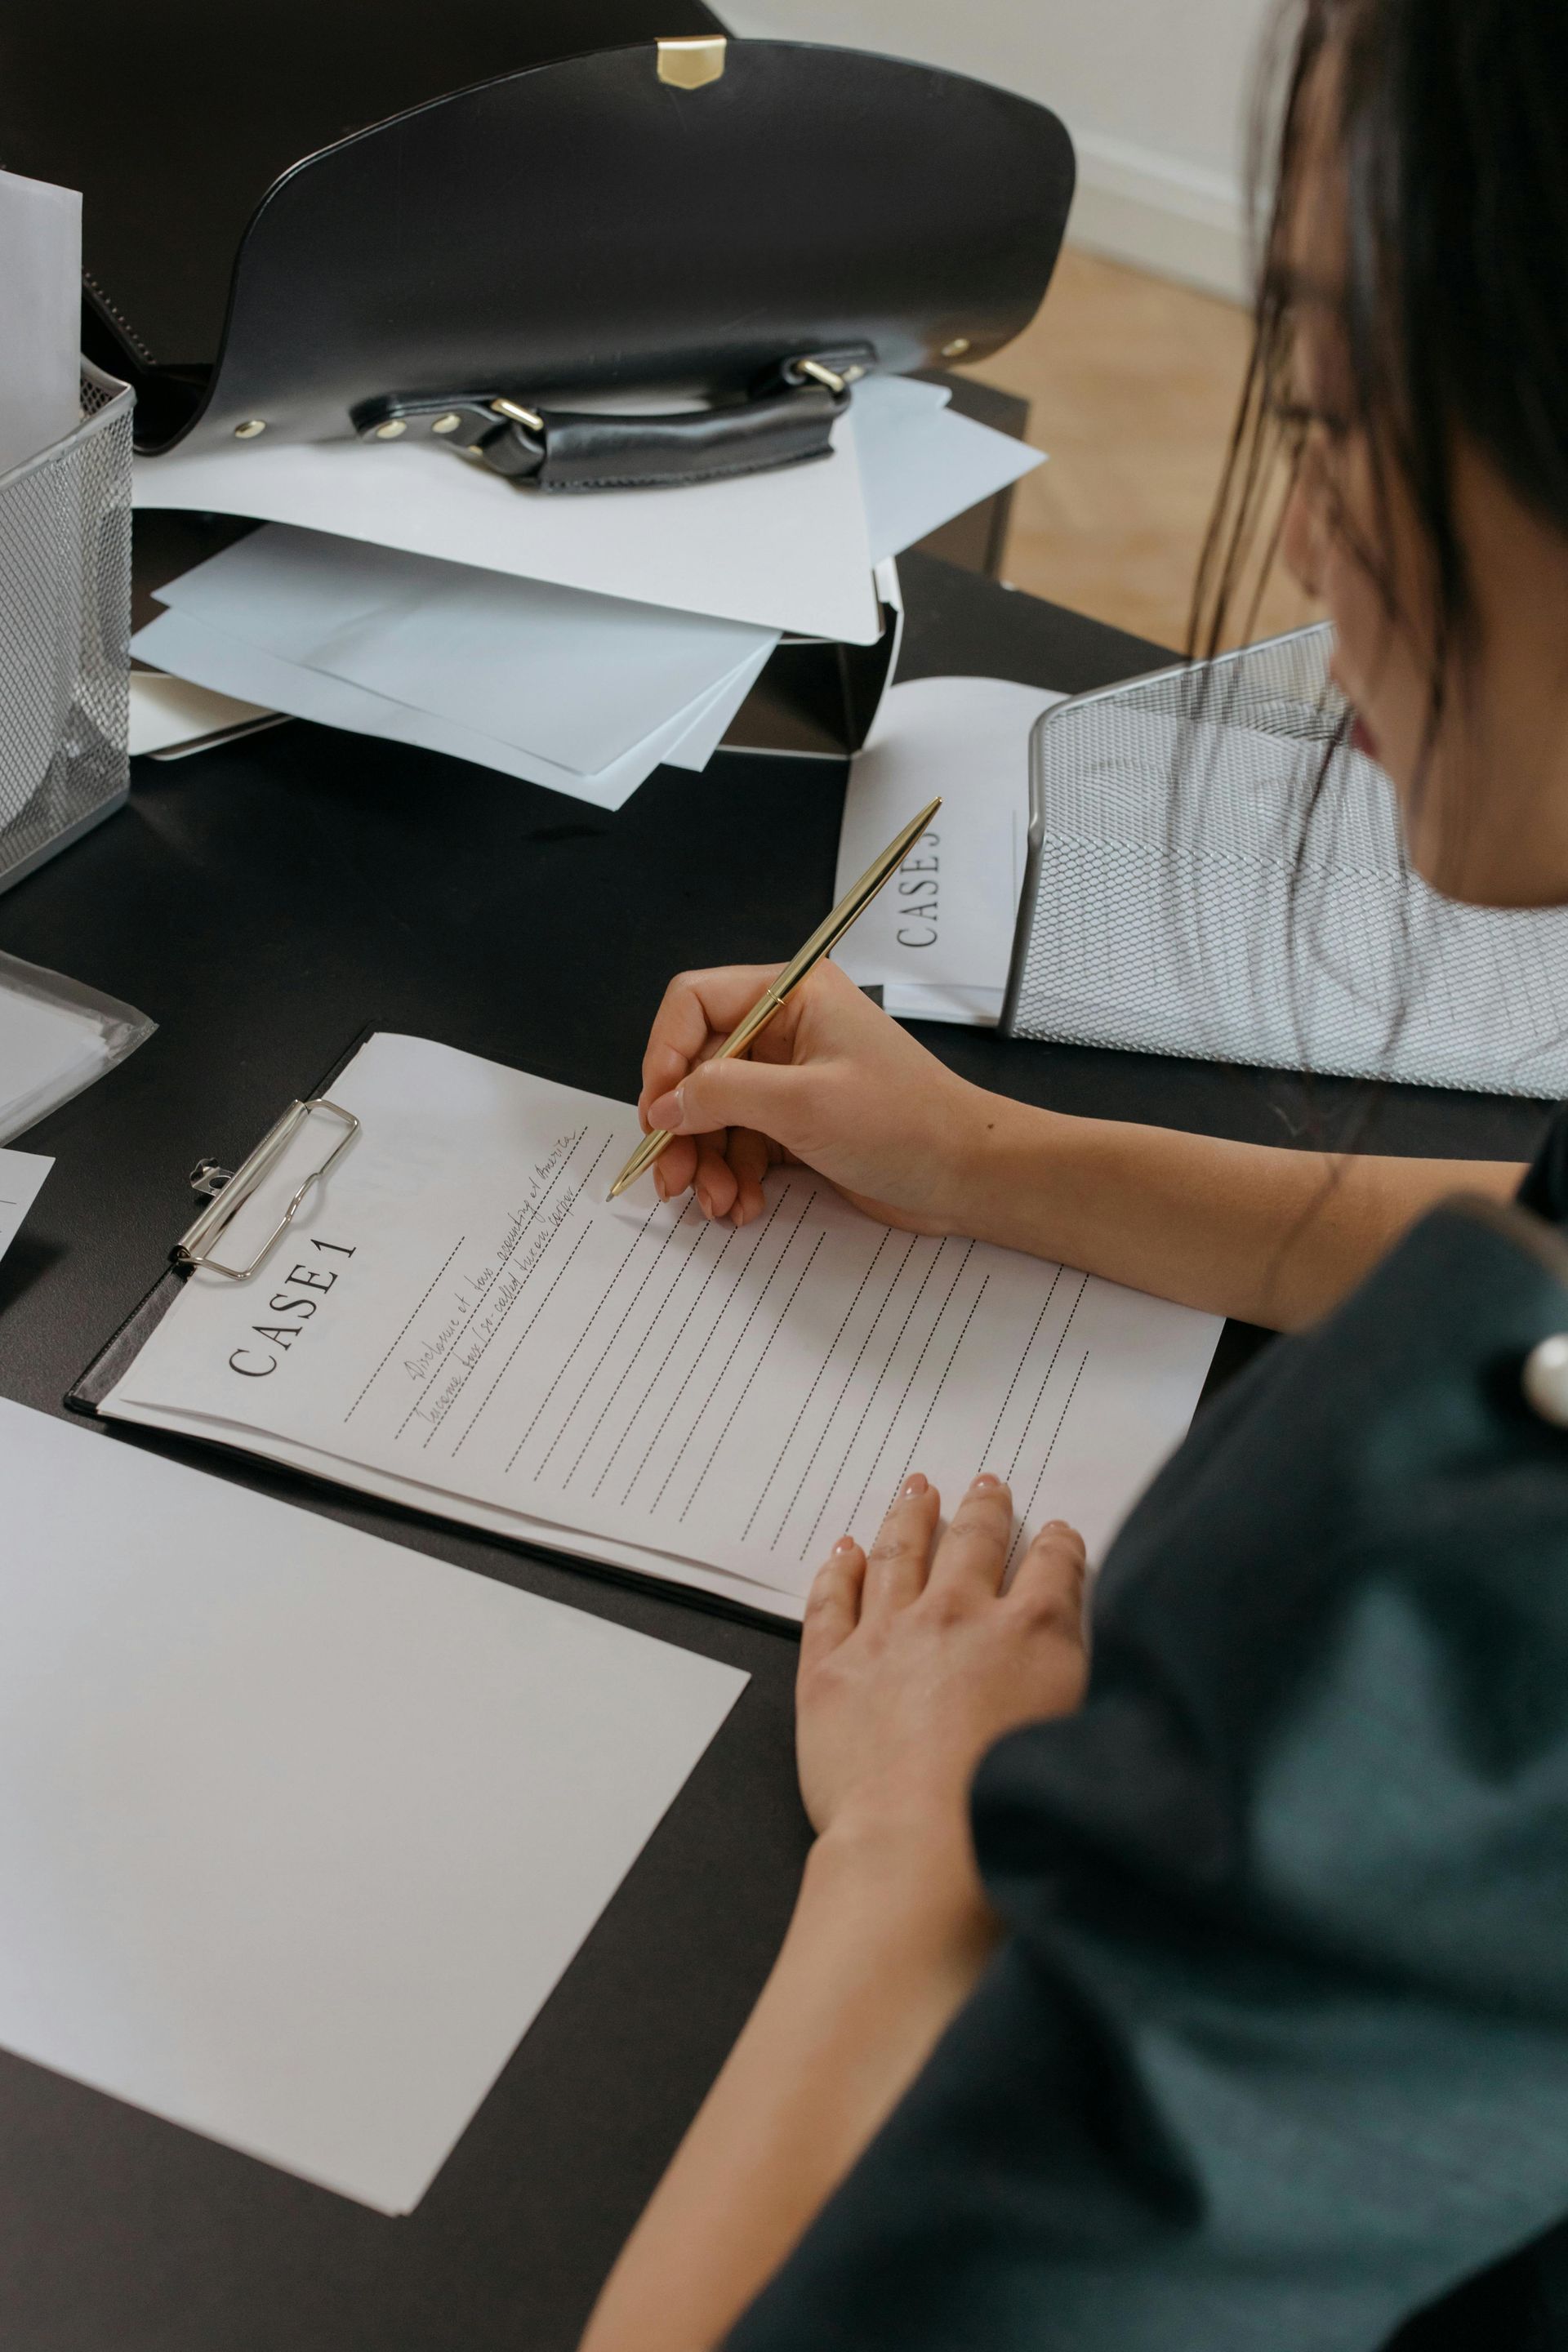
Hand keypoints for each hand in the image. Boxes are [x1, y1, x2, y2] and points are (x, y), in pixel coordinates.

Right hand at [637, 959, 990, 1232]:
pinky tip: (742, 1205)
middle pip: (698, 1069)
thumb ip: (723, 1095)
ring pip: (715, 1115)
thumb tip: (665, 1103)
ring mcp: (793, 1079)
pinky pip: (742, 1144)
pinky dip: (733, 1176)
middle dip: (682, 1127)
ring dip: (706, 1163)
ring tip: (716, 1203)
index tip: (658, 1110)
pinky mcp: (800, 1124)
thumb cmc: (909, 1124)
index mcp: (792, 995)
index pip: (695, 1004)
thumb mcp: (803, 1104)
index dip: (665, 1056)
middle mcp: (788, 1030)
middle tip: (671, 1177)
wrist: (969, 1177)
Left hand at [796, 1471, 1087, 1900]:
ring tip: (916, 1490)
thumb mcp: (1080, 1729)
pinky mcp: (832, 1668)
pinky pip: (832, 1601)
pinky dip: (839, 1570)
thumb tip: (1077, 1641)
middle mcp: (958, 1615)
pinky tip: (844, 1551)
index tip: (1057, 1533)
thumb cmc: (1008, 1809)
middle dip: (985, 1510)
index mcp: (1031, 1630)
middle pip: (973, 1542)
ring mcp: (889, 1635)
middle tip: (986, 1485)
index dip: (1058, 1543)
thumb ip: (1079, 1671)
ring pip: (899, 1553)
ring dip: (910, 1516)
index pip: (1054, 1565)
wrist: (923, 1845)